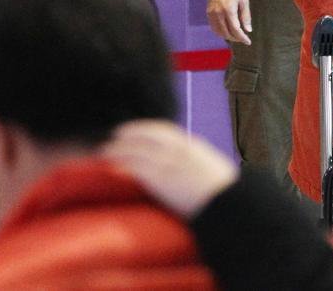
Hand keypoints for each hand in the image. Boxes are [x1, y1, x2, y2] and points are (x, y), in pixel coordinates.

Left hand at [101, 119, 237, 218]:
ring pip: (136, 149)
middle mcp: (178, 149)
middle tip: (114, 137)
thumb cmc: (224, 193)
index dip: (145, 128)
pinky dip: (120, 162)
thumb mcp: (211, 169)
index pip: (163, 130)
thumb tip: (191, 169)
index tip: (133, 129)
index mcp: (192, 145)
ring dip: (118, 148)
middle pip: (146, 135)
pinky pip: (134, 165)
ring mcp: (168, 162)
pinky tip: (110, 165)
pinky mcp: (160, 177)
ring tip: (105, 151)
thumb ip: (197, 163)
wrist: (227, 204)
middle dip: (128, 134)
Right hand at [207, 0, 252, 44]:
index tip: (248, 42)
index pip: (235, 29)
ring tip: (235, 36)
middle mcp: (219, 14)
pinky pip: (214, 28)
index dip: (242, 37)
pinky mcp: (208, 14)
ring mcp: (212, 15)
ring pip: (219, 32)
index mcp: (229, 10)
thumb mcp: (244, 2)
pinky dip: (221, 33)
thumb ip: (246, 17)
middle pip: (227, 33)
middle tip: (242, 38)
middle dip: (236, 38)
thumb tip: (248, 30)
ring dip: (228, 37)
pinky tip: (226, 32)